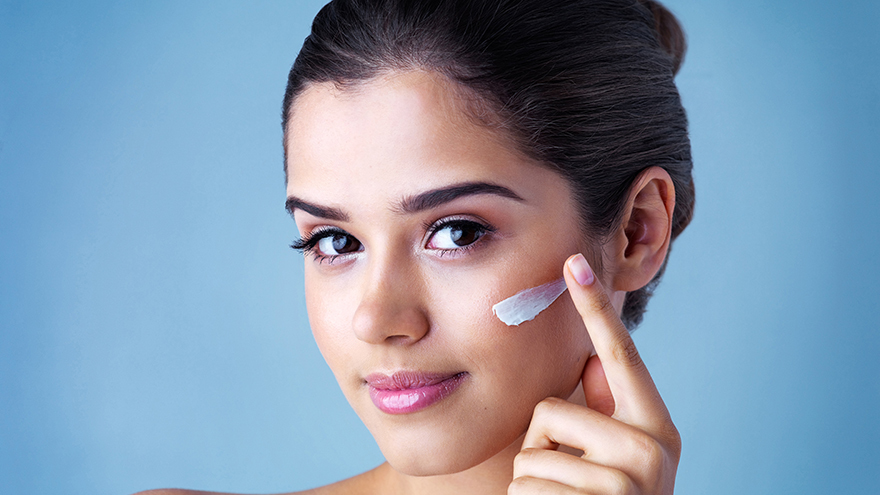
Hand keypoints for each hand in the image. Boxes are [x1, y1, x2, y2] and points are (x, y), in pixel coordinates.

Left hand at [509, 254, 680, 493]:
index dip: (596, 309)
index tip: (573, 262)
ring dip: (533, 482)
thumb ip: (604, 412)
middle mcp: (652, 449)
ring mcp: (628, 482)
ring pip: (531, 451)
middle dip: (542, 447)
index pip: (620, 357)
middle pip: (551, 410)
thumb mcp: (614, 459)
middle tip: (572, 484)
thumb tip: (591, 360)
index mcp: (655, 428)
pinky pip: (524, 485)